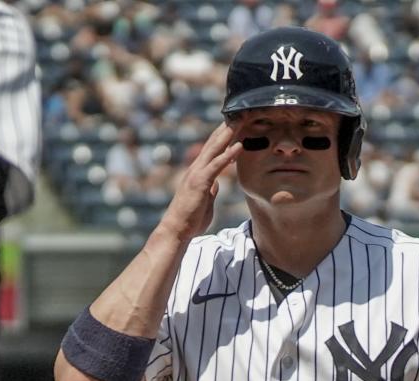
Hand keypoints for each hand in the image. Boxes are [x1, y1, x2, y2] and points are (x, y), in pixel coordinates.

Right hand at [159, 123, 242, 241]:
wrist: (177, 230)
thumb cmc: (190, 220)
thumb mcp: (205, 201)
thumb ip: (211, 190)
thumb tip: (217, 184)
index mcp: (198, 172)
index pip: (213, 149)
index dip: (224, 135)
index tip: (236, 123)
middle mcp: (196, 168)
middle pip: (214, 142)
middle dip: (227, 127)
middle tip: (241, 112)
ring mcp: (197, 173)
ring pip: (215, 148)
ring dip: (228, 133)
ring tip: (241, 120)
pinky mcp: (200, 182)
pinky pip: (217, 165)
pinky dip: (228, 154)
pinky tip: (239, 145)